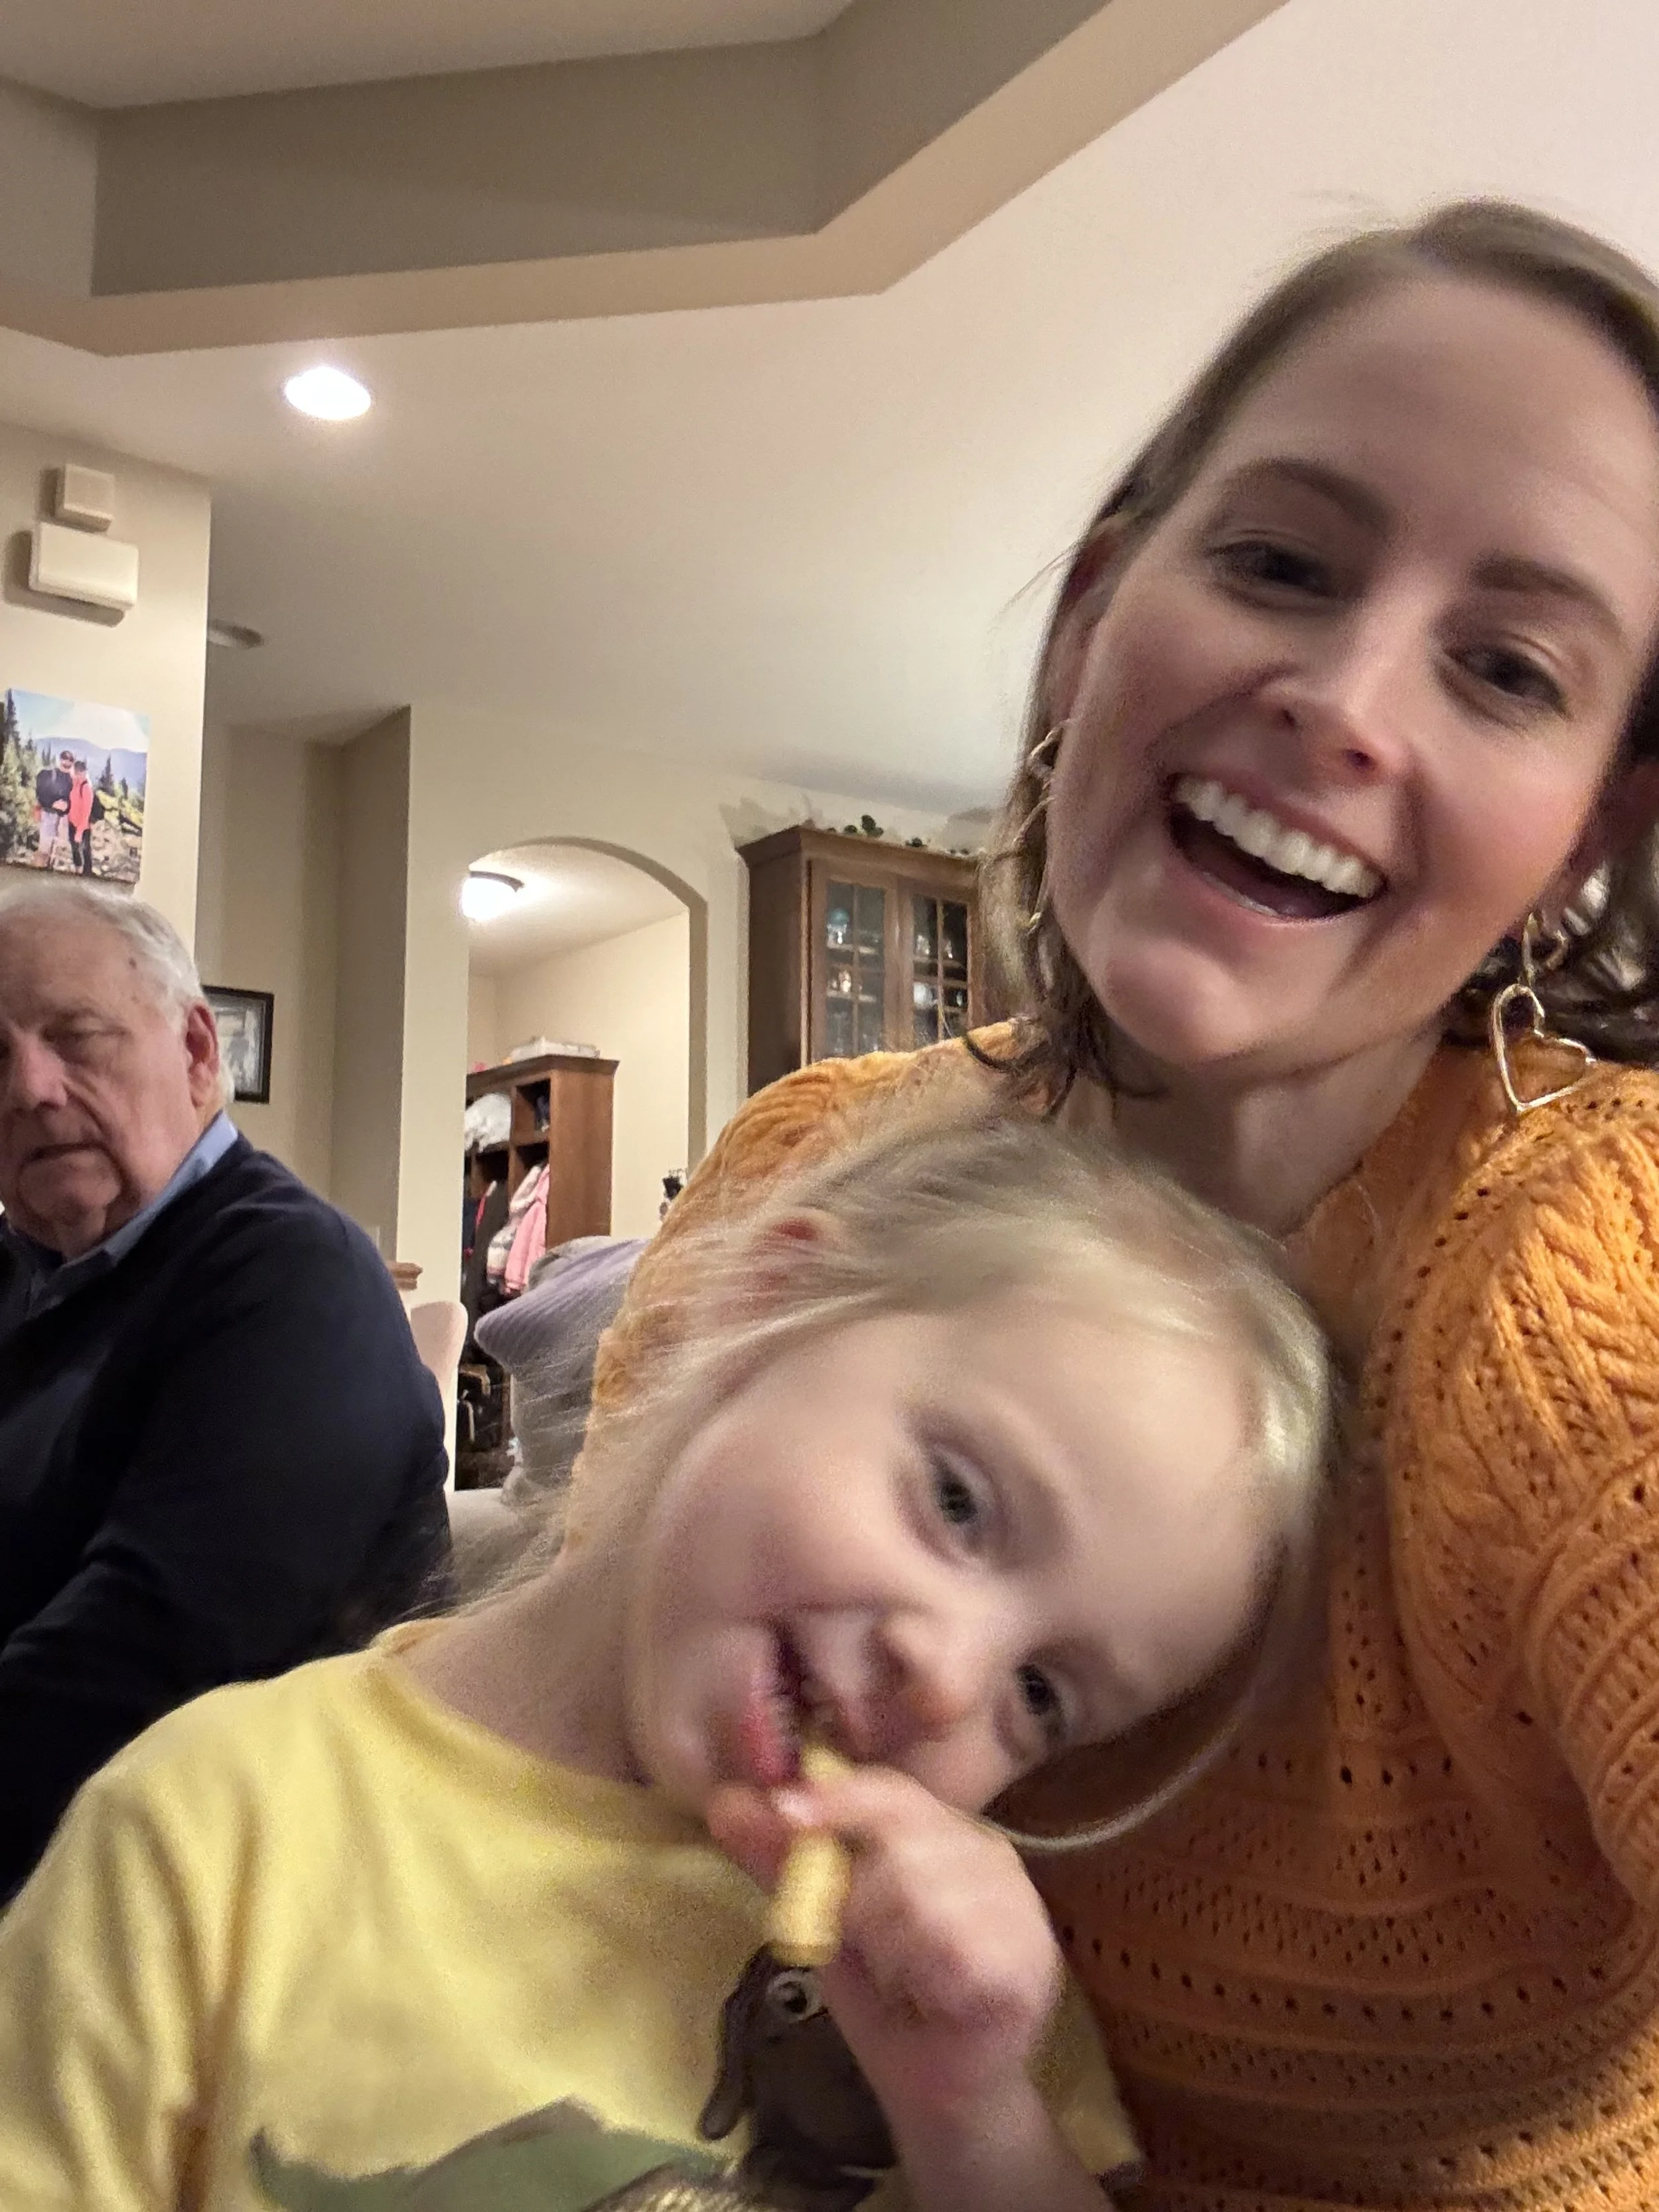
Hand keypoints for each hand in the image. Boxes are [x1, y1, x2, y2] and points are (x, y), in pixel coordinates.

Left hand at [708, 1763, 1062, 2134]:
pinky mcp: (1029, 1964)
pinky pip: (954, 1948)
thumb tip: (724, 1803)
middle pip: (902, 1840)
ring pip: (921, 1894)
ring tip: (900, 1978)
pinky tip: (928, 1997)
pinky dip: (922, 1974)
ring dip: (888, 1945)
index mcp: (946, 1833)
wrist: (940, 2093)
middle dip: (856, 1899)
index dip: (837, 1797)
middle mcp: (992, 1856)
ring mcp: (1019, 1907)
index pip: (892, 1791)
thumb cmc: (887, 2001)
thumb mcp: (823, 1925)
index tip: (784, 1810)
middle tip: (861, 1947)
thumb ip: (783, 1863)